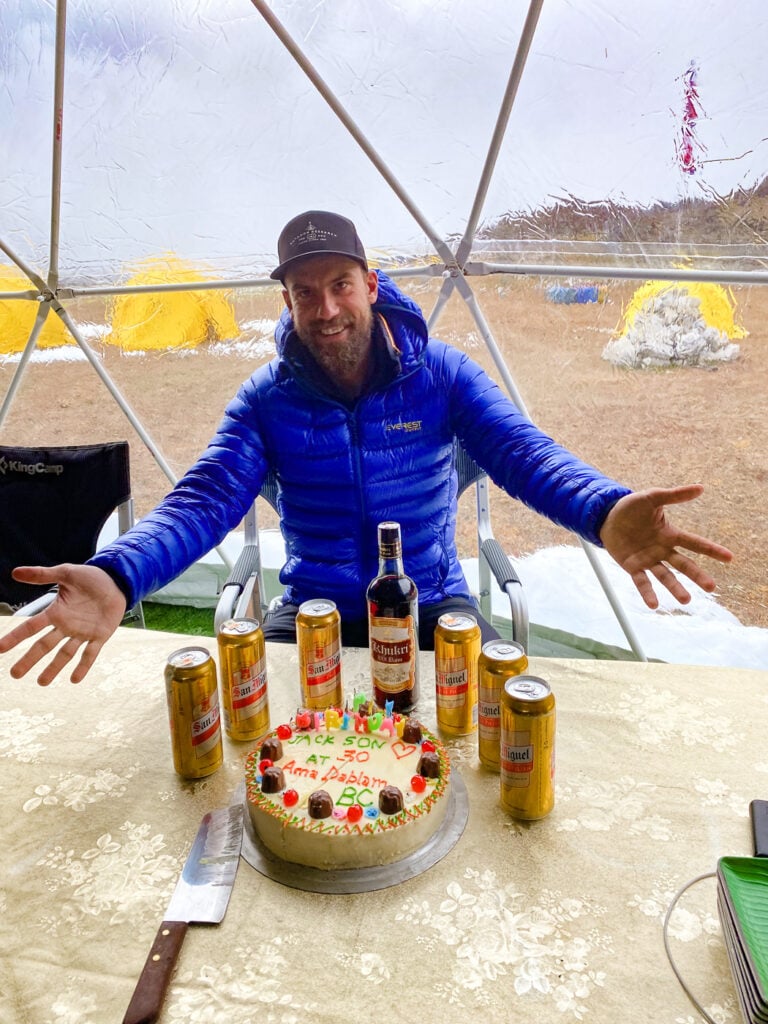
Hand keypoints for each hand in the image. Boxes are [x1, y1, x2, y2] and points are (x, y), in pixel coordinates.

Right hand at [0, 564, 126, 685]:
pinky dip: (83, 666)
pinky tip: (75, 679)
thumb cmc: (90, 578)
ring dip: (54, 668)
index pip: (31, 627)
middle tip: (15, 674)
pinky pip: (90, 653)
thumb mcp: (66, 573)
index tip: (0, 648)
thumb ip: (42, 575)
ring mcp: (82, 633)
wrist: (116, 581)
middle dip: (30, 659)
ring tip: (42, 683)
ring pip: (65, 653)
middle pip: (44, 645)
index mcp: (55, 612)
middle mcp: (66, 626)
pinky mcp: (100, 636)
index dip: (16, 637)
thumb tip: (15, 572)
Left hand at [599, 485, 732, 608]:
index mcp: (670, 534)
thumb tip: (701, 488)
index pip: (694, 543)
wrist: (606, 517)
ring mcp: (648, 560)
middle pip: (683, 564)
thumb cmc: (631, 507)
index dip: (712, 550)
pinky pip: (642, 582)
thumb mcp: (652, 497)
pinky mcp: (632, 567)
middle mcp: (662, 550)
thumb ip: (675, 495)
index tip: (729, 558)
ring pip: (665, 576)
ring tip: (686, 600)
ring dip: (675, 588)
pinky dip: (647, 592)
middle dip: (697, 575)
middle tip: (711, 587)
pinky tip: (653, 604)